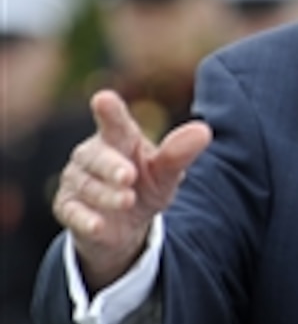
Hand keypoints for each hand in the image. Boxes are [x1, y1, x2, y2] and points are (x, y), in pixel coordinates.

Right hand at [54, 90, 211, 292]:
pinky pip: (72, 211)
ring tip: (128, 200)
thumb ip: (179, 153)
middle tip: (129, 175)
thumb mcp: (166, 173)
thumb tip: (203, 131)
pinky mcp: (67, 207)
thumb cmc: (147, 184)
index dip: (109, 110)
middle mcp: (92, 155)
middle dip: (112, 165)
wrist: (126, 225)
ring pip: (87, 185)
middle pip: (97, 156)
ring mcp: (77, 180)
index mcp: (119, 138)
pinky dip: (85, 218)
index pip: (114, 121)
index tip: (103, 99)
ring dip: (108, 194)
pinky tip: (98, 225)